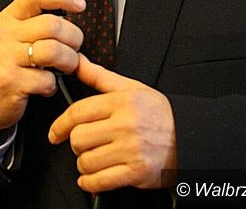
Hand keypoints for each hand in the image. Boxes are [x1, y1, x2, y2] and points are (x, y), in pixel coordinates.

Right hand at [0, 0, 84, 143]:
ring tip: (65, 67)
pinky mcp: (10, 81)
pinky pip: (46, 80)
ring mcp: (6, 57)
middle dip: (74, 38)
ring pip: (53, 50)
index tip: (79, 4)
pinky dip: (53, 85)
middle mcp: (6, 34)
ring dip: (69, 61)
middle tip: (74, 48)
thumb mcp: (14, 35)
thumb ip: (37, 22)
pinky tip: (45, 86)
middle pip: (52, 24)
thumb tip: (72, 18)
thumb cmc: (5, 64)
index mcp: (10, 17)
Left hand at [48, 55, 176, 192]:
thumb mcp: (131, 88)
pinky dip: (90, 183)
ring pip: (87, 162)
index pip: (79, 112)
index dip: (60, 124)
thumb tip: (78, 62)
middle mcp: (125, 125)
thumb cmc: (158, 112)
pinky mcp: (136, 173)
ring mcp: (131, 150)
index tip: (56, 132)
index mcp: (121, 102)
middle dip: (76, 144)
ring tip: (93, 159)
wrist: (189, 137)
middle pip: (79, 138)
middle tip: (83, 144)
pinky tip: (93, 177)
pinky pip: (100, 182)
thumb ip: (100, 77)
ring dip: (84, 164)